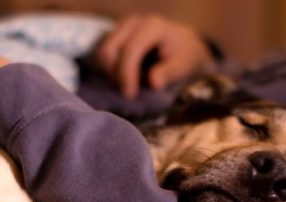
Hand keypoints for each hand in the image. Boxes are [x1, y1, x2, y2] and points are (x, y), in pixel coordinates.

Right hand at [95, 14, 214, 98]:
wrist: (183, 44)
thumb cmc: (184, 56)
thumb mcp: (183, 65)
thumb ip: (169, 73)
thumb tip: (153, 83)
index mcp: (152, 26)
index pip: (130, 50)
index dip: (126, 74)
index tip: (130, 95)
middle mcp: (133, 22)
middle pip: (109, 51)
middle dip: (115, 75)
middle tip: (128, 92)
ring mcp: (121, 27)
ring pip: (101, 54)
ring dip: (110, 74)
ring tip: (127, 85)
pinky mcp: (115, 35)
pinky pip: (102, 56)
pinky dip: (108, 71)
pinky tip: (123, 79)